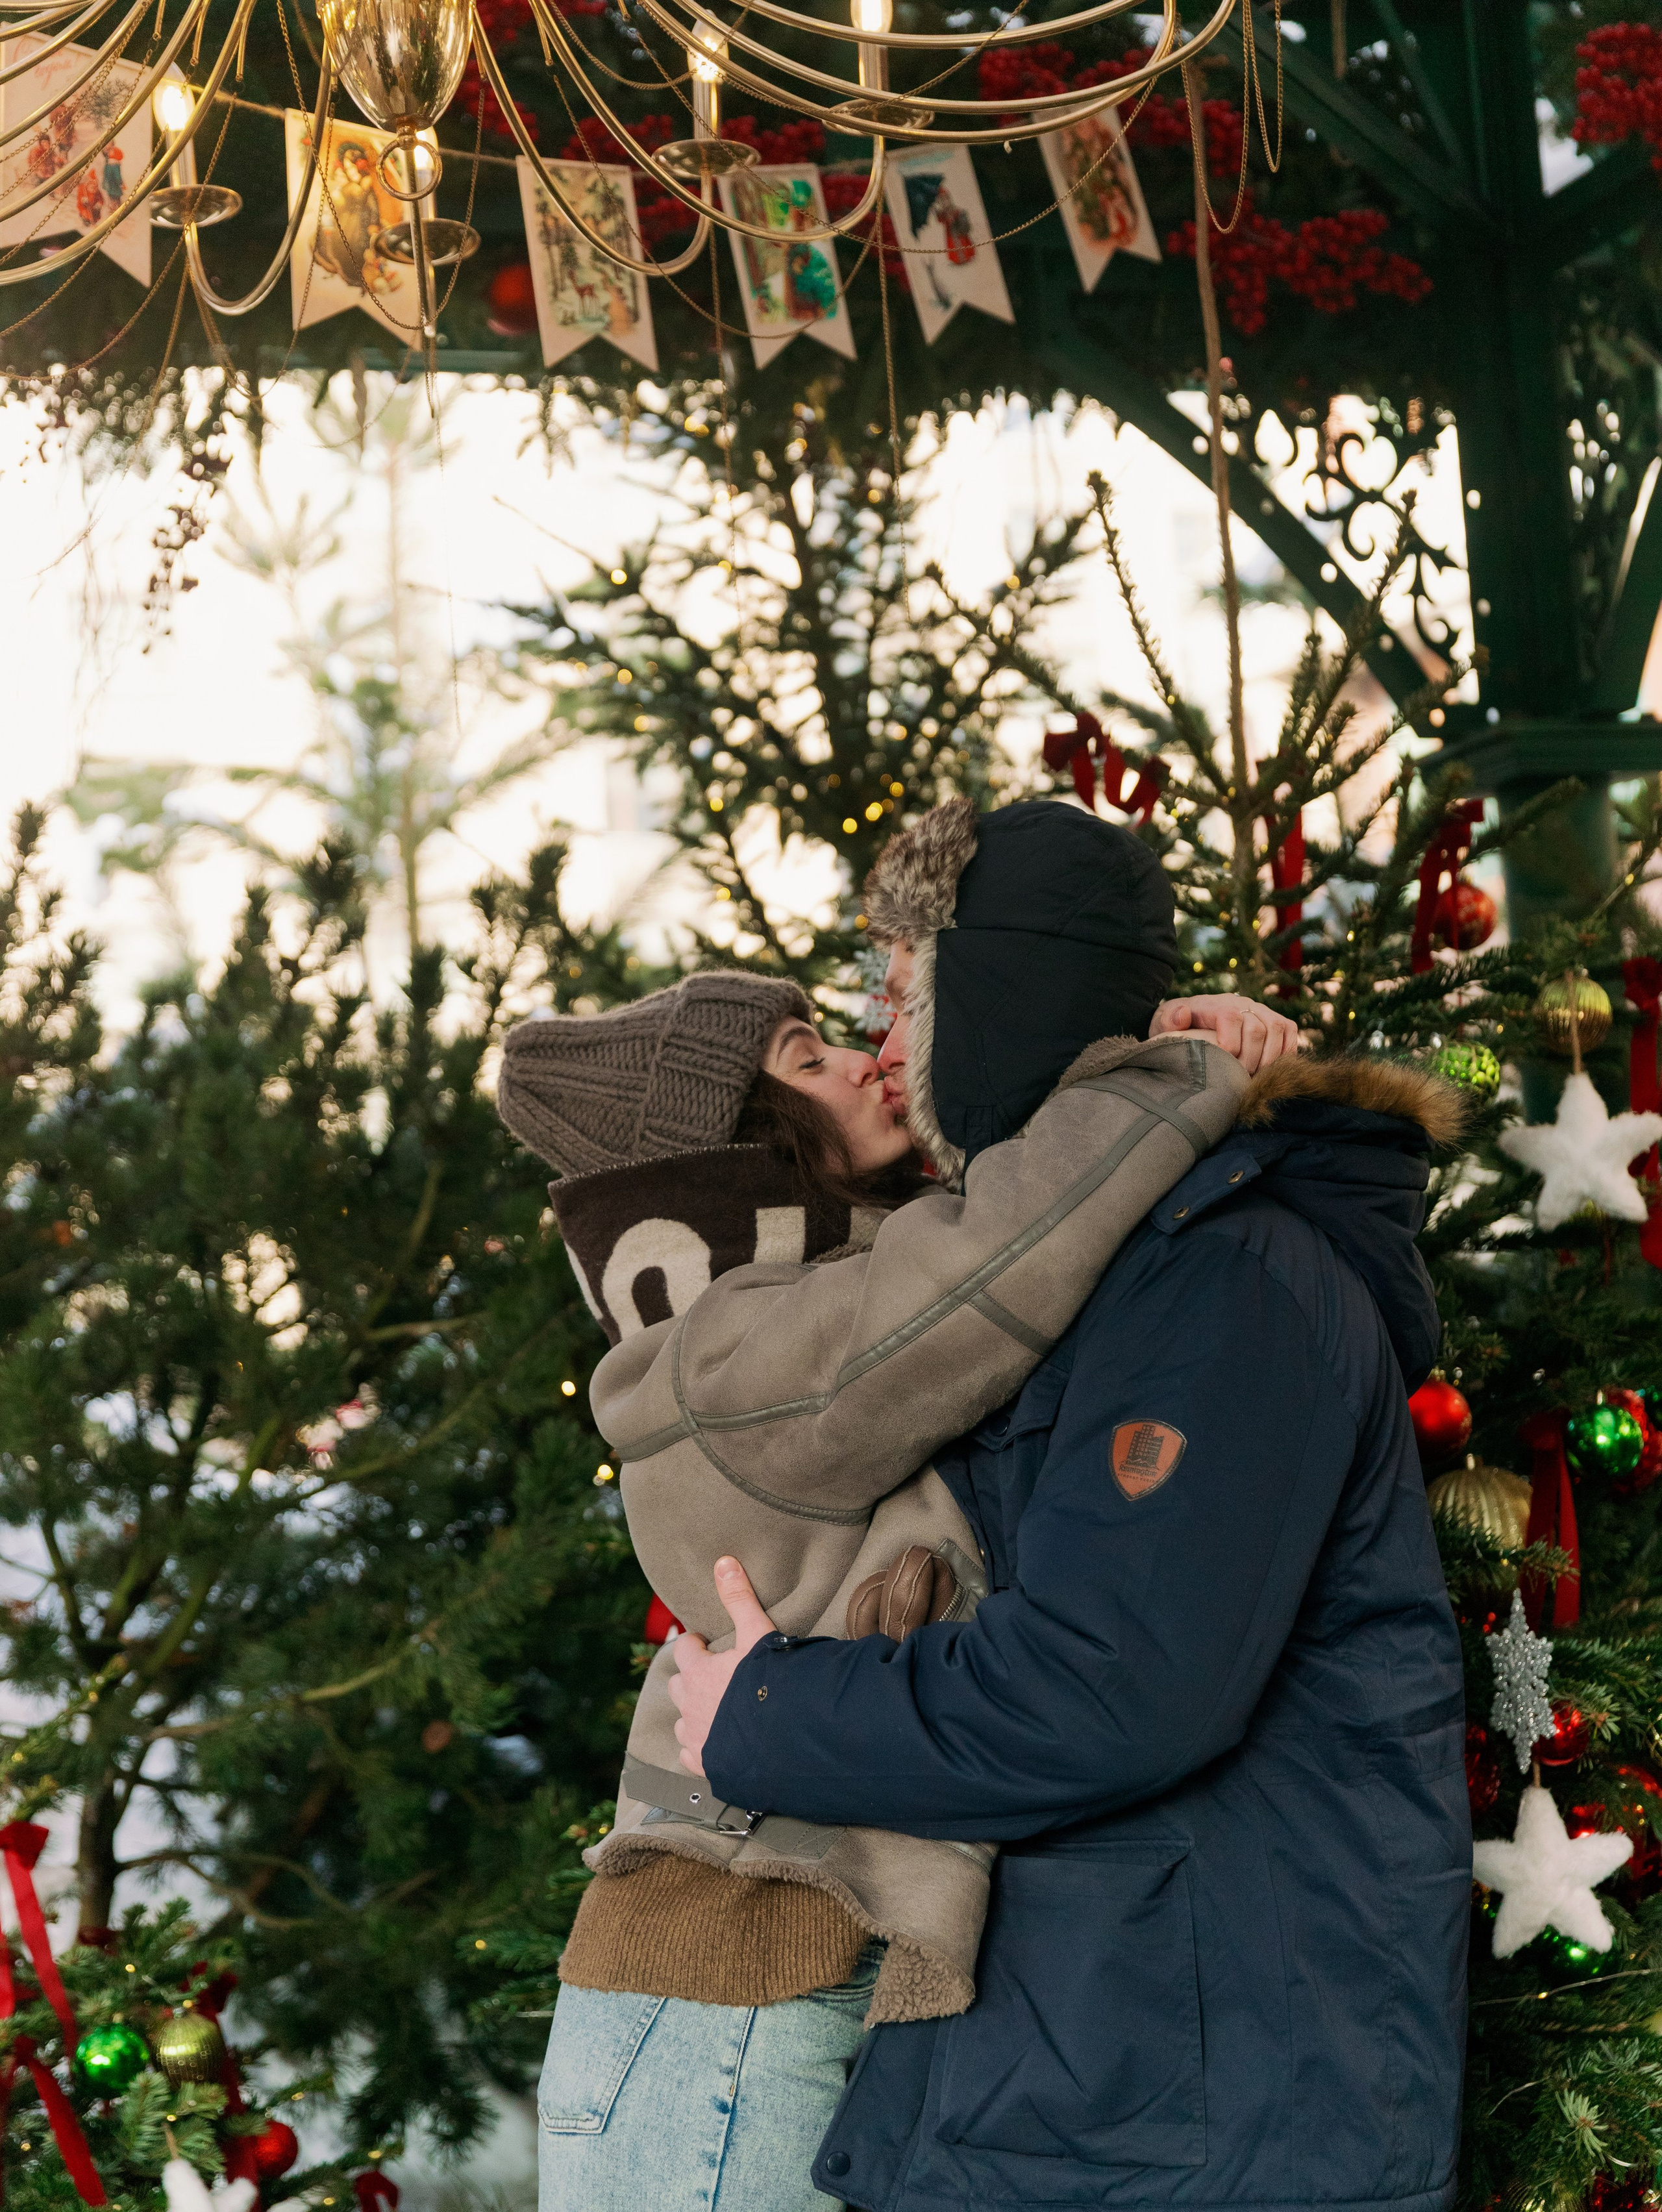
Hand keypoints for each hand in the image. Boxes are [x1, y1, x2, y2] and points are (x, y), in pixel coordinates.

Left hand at [668, 1557, 777, 1776]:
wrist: (789, 1736)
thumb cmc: (774, 1683)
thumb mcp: (758, 1633)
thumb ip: (739, 1598)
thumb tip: (724, 1562)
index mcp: (699, 1672)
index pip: (684, 1650)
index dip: (695, 1644)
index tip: (705, 1642)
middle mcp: (691, 1706)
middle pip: (679, 1685)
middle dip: (691, 1677)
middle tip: (711, 1673)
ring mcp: (697, 1737)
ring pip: (682, 1721)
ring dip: (693, 1712)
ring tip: (713, 1708)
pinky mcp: (707, 1764)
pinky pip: (689, 1755)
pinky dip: (697, 1746)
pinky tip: (712, 1743)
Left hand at [1151, 993, 1304, 1074]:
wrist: (1193, 1020)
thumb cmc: (1178, 1028)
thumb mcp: (1164, 1024)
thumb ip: (1169, 1020)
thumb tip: (1182, 1015)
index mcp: (1215, 1004)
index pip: (1231, 1018)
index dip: (1231, 1044)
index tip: (1224, 1064)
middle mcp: (1242, 1003)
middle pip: (1257, 1028)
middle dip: (1250, 1059)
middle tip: (1238, 1079)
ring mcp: (1261, 1010)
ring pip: (1277, 1029)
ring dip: (1269, 1058)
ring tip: (1254, 1076)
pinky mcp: (1275, 1020)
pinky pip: (1289, 1032)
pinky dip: (1285, 1052)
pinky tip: (1271, 1069)